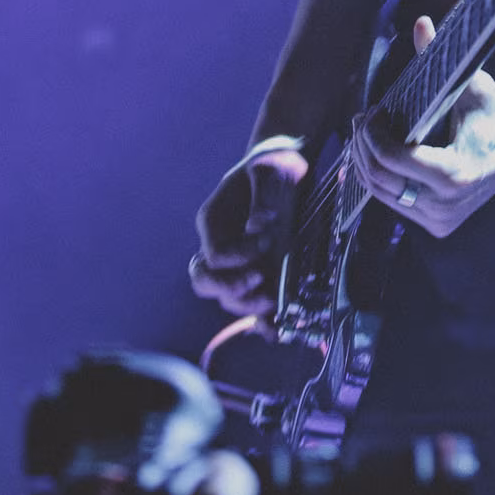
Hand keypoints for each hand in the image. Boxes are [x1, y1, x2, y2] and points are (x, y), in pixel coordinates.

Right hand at [191, 147, 309, 322]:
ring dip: (247, 304)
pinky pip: (250, 303)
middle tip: (258, 280)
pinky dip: (260, 319)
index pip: (214, 254)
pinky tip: (274, 329)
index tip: (266, 240)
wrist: (287, 171)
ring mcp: (236, 263)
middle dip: (230, 288)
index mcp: (213, 220)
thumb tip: (258, 224)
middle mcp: (219, 245)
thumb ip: (263, 192)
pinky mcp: (258, 272)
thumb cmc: (274, 164)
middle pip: (206, 282)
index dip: (236, 256)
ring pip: (226, 297)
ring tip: (273, 300)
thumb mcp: (271, 166)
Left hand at [350, 18, 494, 239]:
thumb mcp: (473, 85)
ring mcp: (440, 219)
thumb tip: (421, 25)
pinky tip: (379, 154)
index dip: (373, 134)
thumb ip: (440, 58)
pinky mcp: (437, 225)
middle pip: (380, 179)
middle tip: (363, 120)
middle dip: (363, 146)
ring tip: (366, 134)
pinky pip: (394, 203)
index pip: (394, 159)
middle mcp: (445, 204)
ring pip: (381, 195)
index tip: (374, 111)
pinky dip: (381, 179)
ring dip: (366, 163)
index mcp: (456, 173)